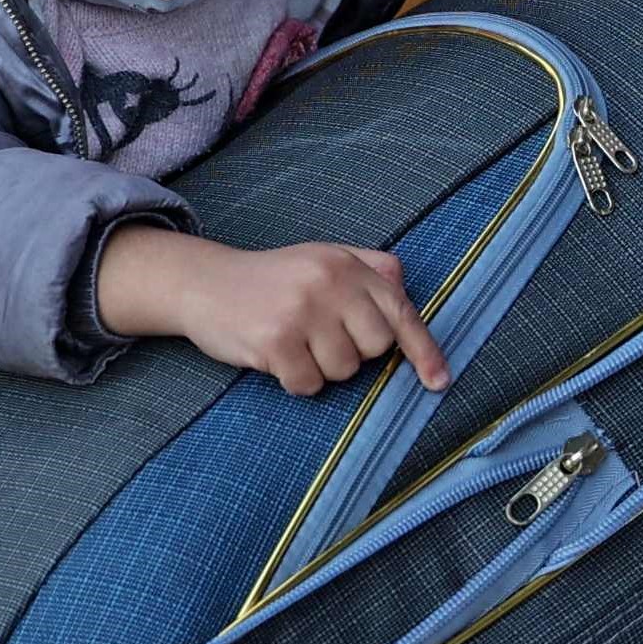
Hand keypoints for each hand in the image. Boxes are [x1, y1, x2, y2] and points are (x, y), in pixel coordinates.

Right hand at [97, 228, 449, 396]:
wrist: (203, 284)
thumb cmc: (272, 280)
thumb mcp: (321, 259)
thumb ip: (367, 269)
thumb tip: (407, 290)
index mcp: (347, 265)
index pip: (400, 312)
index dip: (424, 351)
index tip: (439, 381)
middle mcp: (329, 283)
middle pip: (375, 348)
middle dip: (353, 353)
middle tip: (319, 336)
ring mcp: (302, 311)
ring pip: (343, 371)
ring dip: (320, 368)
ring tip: (294, 342)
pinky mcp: (275, 339)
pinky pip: (308, 384)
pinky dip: (295, 380)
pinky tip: (275, 357)